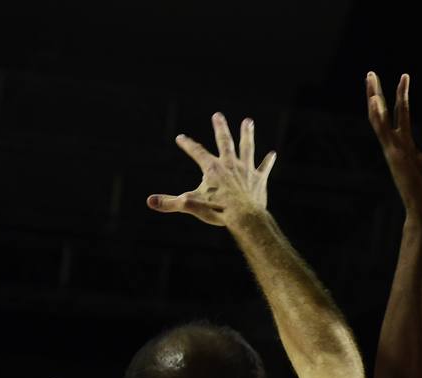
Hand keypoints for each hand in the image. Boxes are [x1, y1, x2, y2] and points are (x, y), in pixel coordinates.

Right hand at [147, 112, 275, 226]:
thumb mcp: (191, 205)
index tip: (181, 137)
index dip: (188, 144)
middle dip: (220, 128)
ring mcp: (246, 170)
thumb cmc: (218, 211)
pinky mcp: (259, 180)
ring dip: (247, 134)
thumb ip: (170, 203)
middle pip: (224, 142)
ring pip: (246, 148)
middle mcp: (230, 164)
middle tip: (218, 115)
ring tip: (248, 121)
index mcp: (213, 168)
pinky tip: (272, 154)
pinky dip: (268, 162)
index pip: (197, 152)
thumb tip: (149, 201)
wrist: (245, 218)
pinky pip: (264, 168)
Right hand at [366, 72, 421, 218]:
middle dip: (377, 93)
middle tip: (370, 73)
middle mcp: (395, 145)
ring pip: (379, 119)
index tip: (404, 76)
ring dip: (374, 98)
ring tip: (370, 78)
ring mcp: (392, 149)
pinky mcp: (393, 155)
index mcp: (405, 145)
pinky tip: (375, 101)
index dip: (402, 95)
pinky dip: (378, 116)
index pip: (402, 114)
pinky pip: (383, 132)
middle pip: (383, 114)